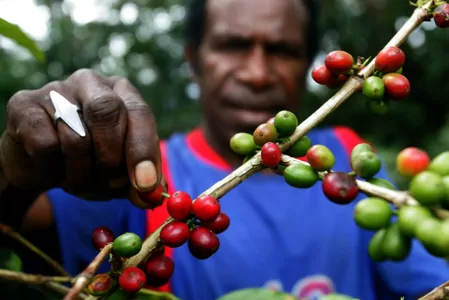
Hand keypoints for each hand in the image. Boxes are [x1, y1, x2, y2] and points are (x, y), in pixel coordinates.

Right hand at [0, 69, 163, 207]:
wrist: (41, 164)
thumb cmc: (91, 163)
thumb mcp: (121, 175)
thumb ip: (141, 185)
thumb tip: (152, 196)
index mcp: (124, 93)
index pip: (140, 113)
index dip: (143, 150)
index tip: (144, 184)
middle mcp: (92, 83)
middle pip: (107, 113)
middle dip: (111, 159)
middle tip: (109, 185)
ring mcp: (56, 90)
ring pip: (75, 136)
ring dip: (80, 174)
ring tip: (78, 180)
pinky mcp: (24, 104)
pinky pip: (44, 144)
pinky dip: (51, 168)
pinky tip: (51, 167)